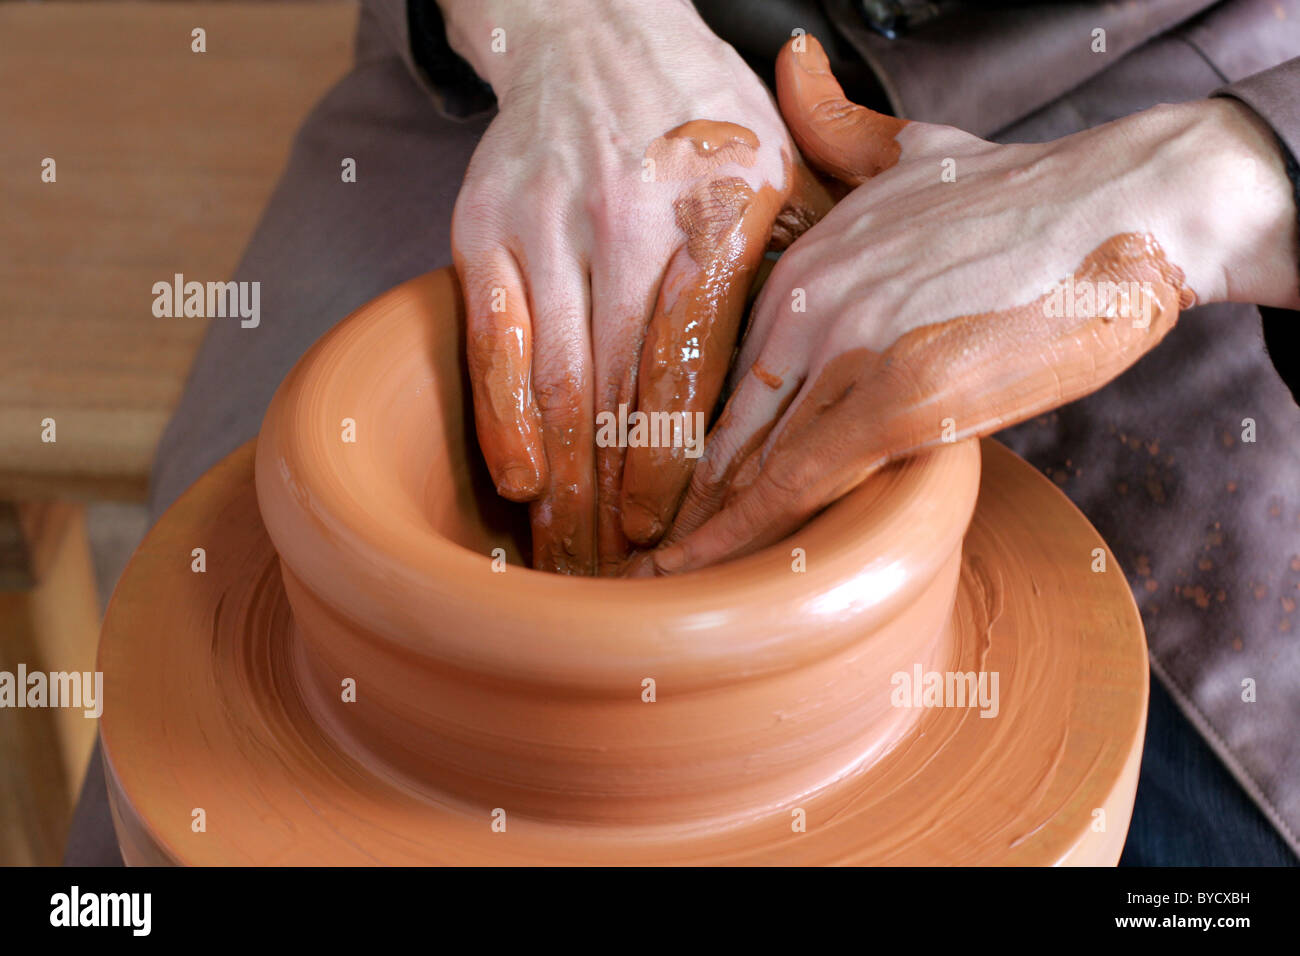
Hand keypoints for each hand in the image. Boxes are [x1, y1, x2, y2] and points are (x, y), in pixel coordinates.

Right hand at [444, 0, 830, 572]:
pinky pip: (489, 343)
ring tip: (573, 557)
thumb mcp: (782, 161)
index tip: (682, 532)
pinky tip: (517, 484)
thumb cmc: (701, 111)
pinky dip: (502, 420)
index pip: (695, 364)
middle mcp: (626, 218)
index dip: (682, 460)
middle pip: (621, 391)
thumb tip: (852, 364)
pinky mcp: (483, 230)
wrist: (592, 27)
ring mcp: (547, 225)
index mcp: (713, 209)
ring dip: (565, 481)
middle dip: (619, 497)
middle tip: (627, 576)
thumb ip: (815, 256)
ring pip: (556, 380)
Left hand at [652, 33, 1298, 573]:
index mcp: (804, 261)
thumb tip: (788, 58)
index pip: (725, 371)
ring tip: (660, 577)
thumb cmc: (1029, 198)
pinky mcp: (901, 395)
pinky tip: (705, 564)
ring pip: (752, 456)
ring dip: (702, 523)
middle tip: (636, 542)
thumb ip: (838, 124)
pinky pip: (803, 475)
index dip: (689, 435)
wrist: (1132, 205)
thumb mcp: (912, 152)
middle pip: (725, 420)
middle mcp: (810, 302)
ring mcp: (850, 347)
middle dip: (680, 490)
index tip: (659, 484)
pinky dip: (748, 527)